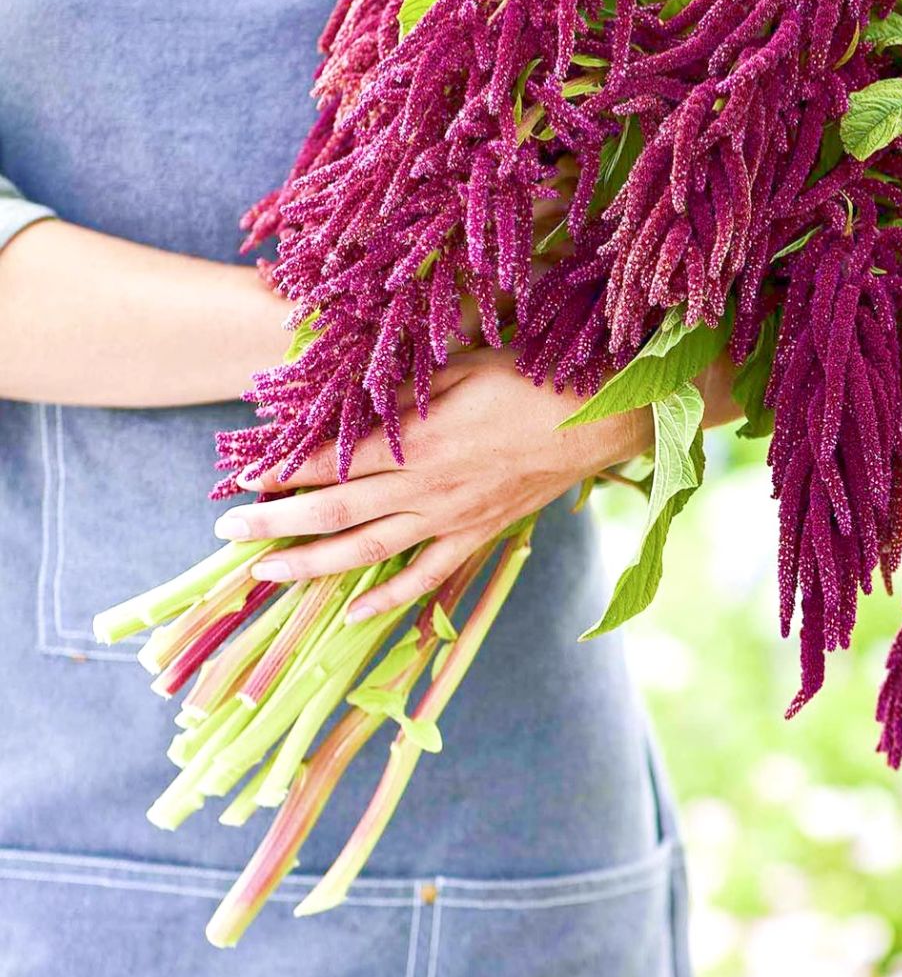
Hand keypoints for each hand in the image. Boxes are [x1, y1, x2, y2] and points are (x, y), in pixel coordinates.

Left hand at [213, 345, 737, 620]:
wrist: (601, 419)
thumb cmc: (533, 378)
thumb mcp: (462, 366)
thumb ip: (404, 391)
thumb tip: (348, 398)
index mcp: (418, 440)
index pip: (329, 459)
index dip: (279, 467)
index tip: (238, 473)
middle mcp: (426, 487)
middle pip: (332, 513)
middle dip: (273, 525)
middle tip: (226, 537)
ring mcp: (452, 518)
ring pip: (367, 551)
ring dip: (310, 566)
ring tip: (265, 575)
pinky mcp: (479, 535)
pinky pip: (425, 576)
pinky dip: (386, 598)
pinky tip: (352, 610)